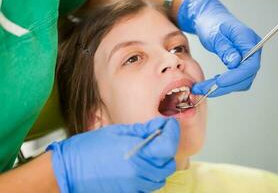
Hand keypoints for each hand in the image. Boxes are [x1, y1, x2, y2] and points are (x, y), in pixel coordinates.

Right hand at [47, 117, 179, 192]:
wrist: (69, 171)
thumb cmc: (89, 148)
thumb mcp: (116, 132)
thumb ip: (142, 131)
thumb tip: (160, 126)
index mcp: (136, 155)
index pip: (168, 146)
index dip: (173, 132)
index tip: (170, 125)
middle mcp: (139, 174)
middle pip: (168, 164)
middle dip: (167, 149)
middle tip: (160, 138)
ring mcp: (135, 187)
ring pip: (160, 177)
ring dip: (159, 164)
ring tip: (149, 152)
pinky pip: (148, 186)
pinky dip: (150, 176)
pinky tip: (140, 165)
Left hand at [177, 0, 260, 96]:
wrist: (211, 21)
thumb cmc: (212, 24)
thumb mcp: (215, 35)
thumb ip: (225, 48)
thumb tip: (235, 63)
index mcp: (249, 40)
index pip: (250, 65)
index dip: (235, 77)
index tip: (218, 83)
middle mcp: (252, 51)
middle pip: (245, 77)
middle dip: (224, 86)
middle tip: (202, 89)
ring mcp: (248, 59)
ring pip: (241, 82)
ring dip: (223, 88)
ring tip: (203, 87)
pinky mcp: (241, 65)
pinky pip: (237, 80)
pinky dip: (225, 85)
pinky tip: (212, 83)